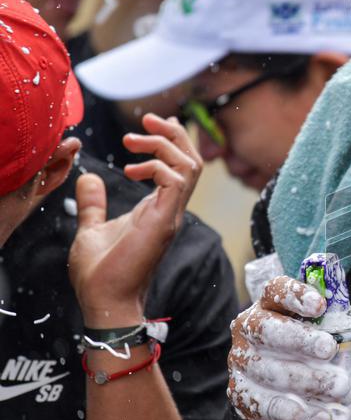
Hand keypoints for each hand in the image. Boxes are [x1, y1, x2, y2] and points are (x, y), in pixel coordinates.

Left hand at [69, 114, 201, 327]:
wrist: (104, 300)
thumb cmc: (100, 273)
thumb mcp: (92, 228)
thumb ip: (94, 203)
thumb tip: (88, 177)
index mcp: (159, 209)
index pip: (180, 167)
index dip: (170, 141)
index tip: (147, 126)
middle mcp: (171, 210)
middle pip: (192, 160)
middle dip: (173, 134)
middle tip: (147, 119)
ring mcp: (171, 215)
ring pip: (189, 166)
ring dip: (165, 145)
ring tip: (133, 140)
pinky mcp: (164, 221)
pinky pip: (176, 180)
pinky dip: (158, 166)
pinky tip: (132, 169)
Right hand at [228, 276, 350, 419]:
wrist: (288, 391)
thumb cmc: (317, 350)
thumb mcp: (345, 332)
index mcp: (272, 305)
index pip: (276, 290)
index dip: (295, 295)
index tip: (320, 305)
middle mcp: (249, 330)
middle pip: (266, 329)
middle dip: (299, 339)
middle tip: (329, 350)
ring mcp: (241, 363)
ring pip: (268, 369)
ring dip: (305, 380)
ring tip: (339, 388)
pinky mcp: (241, 397)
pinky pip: (267, 406)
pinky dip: (297, 414)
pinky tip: (322, 418)